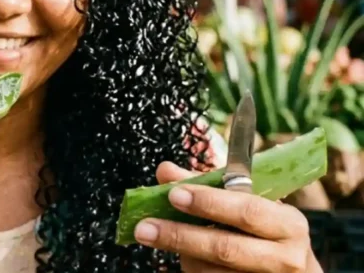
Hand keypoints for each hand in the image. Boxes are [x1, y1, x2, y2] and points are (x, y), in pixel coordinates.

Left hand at [132, 162, 321, 272]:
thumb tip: (165, 170)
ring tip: (160, 239)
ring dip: (182, 255)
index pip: (247, 211)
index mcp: (288, 224)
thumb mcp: (248, 204)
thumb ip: (207, 186)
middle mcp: (285, 258)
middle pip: (225, 248)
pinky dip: (190, 269)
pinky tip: (182, 257)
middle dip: (180, 236)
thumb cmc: (266, 232)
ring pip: (213, 272)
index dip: (209, 203)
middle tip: (144, 226)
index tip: (173, 194)